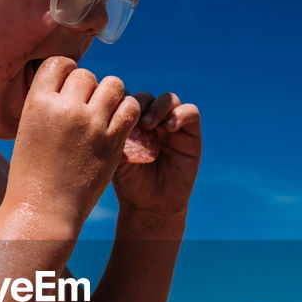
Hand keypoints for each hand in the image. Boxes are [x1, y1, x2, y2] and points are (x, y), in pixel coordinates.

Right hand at [9, 57, 139, 227]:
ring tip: (105, 111)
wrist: (44, 210)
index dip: (66, 73)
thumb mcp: (27, 130)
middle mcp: (65, 108)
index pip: (59, 63)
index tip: (67, 89)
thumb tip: (64, 84)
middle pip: (86, 75)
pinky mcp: (113, 141)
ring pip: (113, 85)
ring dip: (111, 94)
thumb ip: (44, 104)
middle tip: (86, 107)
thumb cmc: (31, 173)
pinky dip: (128, 110)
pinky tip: (119, 121)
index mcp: (38, 102)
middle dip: (88, 88)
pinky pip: (130, 108)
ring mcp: (91, 124)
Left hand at [112, 92, 200, 218]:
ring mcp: (172, 126)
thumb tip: (109, 108)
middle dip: (139, 103)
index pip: (128, 98)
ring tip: (149, 124)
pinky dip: (181, 114)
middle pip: (147, 97)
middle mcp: (152, 121)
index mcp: (132, 122)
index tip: (114, 111)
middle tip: (133, 118)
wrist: (151, 205)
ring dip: (158, 107)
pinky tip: (169, 127)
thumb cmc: (130, 182)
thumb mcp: (116, 155)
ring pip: (169, 99)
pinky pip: (191, 112)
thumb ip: (114, 132)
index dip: (122, 99)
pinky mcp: (191, 134)